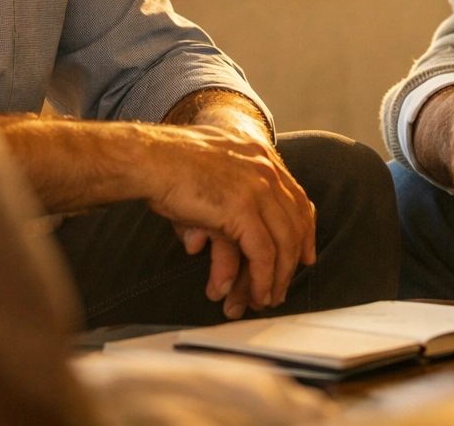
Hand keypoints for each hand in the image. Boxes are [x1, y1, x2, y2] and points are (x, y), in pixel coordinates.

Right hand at [144, 125, 316, 317]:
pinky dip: (263, 279)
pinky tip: (258, 295)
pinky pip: (263, 253)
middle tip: (284, 286)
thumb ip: (228, 189)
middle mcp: (265, 168)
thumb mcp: (211, 168)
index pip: (297, 197)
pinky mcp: (242, 209)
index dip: (304, 230)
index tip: (305, 254)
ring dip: (278, 277)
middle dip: (294, 260)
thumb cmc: (166, 163)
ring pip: (283, 242)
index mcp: (260, 154)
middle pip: (295, 222)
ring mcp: (257, 187)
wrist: (148, 157)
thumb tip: (219, 229)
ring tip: (268, 298)